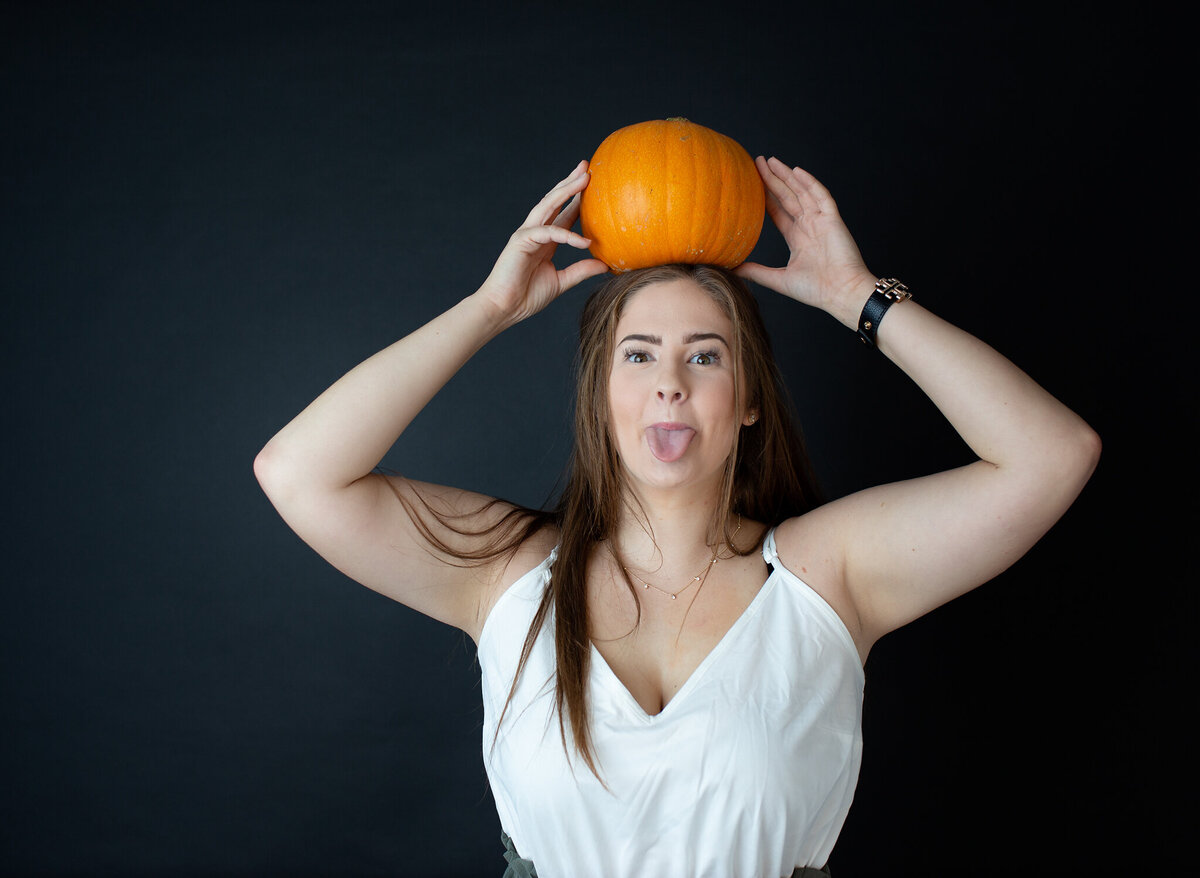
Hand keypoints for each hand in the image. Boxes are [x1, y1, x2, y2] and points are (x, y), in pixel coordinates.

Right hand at [476, 161, 608, 329]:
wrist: (504, 308)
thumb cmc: (527, 296)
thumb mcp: (562, 281)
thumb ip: (581, 270)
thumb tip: (605, 264)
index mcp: (546, 240)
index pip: (564, 214)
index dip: (577, 199)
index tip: (593, 185)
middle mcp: (536, 232)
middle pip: (555, 201)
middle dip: (570, 183)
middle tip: (587, 167)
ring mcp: (527, 234)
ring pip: (548, 205)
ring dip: (566, 190)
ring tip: (584, 178)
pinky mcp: (521, 241)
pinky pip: (548, 233)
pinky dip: (566, 235)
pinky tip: (584, 241)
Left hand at [735, 157, 876, 326]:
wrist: (841, 294)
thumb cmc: (816, 290)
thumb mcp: (779, 279)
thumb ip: (756, 272)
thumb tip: (733, 269)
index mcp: (798, 238)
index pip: (778, 212)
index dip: (766, 197)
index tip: (752, 184)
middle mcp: (809, 226)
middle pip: (787, 197)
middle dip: (773, 179)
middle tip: (757, 162)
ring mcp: (821, 221)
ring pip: (801, 192)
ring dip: (787, 176)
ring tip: (771, 161)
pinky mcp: (832, 220)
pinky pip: (821, 196)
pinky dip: (810, 183)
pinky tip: (797, 171)